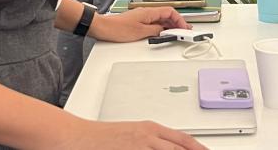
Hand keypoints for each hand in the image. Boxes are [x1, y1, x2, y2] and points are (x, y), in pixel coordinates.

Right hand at [56, 119, 206, 149]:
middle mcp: (148, 137)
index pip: (184, 140)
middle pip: (180, 149)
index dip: (199, 148)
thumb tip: (169, 146)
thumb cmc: (102, 138)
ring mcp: (140, 147)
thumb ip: (152, 140)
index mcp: (151, 129)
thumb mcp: (133, 135)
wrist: (78, 137)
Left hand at [91, 7, 189, 42]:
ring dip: (169, 26)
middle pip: (166, 15)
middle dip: (177, 23)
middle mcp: (146, 12)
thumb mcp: (140, 32)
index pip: (170, 11)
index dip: (179, 19)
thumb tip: (164, 30)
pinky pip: (154, 23)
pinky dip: (161, 28)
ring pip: (161, 19)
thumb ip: (155, 30)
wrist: (103, 28)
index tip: (184, 27)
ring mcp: (142, 17)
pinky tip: (162, 34)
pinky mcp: (138, 22)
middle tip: (184, 31)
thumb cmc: (118, 28)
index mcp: (149, 12)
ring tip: (175, 33)